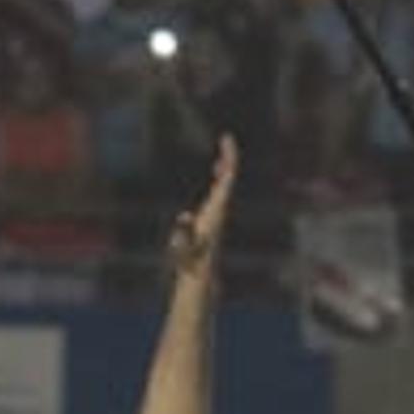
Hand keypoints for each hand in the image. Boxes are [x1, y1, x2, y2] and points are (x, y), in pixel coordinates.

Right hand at [164, 135, 236, 277]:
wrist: (200, 276)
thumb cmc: (191, 262)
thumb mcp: (184, 249)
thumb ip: (184, 234)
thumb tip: (184, 217)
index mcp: (216, 210)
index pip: (227, 181)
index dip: (228, 161)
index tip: (226, 143)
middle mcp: (220, 208)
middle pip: (229, 177)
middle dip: (229, 157)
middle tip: (227, 138)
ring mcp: (218, 211)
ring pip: (226, 182)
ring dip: (225, 164)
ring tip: (224, 146)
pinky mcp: (213, 215)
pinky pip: (221, 189)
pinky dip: (221, 175)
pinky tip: (218, 168)